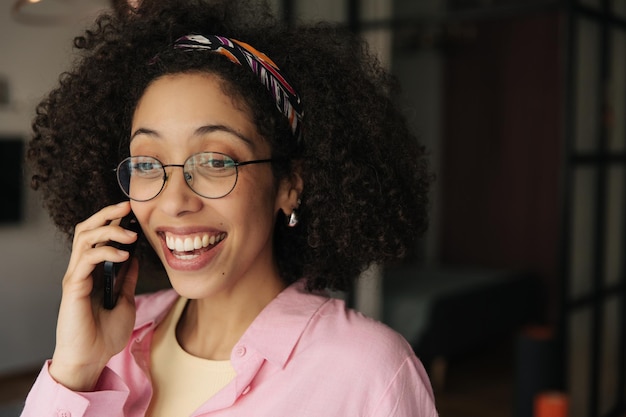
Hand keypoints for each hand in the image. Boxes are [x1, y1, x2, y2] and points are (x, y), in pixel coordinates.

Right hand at [49, 201, 139, 390]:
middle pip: (87, 229)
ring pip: (85, 238)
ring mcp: (76, 277)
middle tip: (127, 206)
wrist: (92, 358)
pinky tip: (124, 255)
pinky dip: (106, 252)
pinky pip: (87, 259)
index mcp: (94, 271)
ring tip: (131, 234)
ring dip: (109, 230)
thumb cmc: (105, 334)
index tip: (133, 211)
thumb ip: (128, 279)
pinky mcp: (74, 287)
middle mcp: (82, 269)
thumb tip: (137, 258)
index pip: (98, 235)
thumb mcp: (125, 300)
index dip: (113, 219)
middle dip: (106, 213)